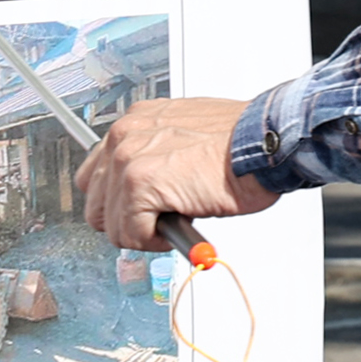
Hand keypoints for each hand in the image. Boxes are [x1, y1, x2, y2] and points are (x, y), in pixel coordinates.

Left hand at [77, 95, 280, 251]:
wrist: (265, 142)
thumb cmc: (241, 141)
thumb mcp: (188, 134)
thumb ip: (159, 155)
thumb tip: (150, 189)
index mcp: (135, 121)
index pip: (96, 175)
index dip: (120, 202)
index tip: (143, 209)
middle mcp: (125, 135)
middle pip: (95, 203)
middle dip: (127, 220)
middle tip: (161, 219)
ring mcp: (128, 159)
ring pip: (112, 224)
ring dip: (143, 232)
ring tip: (178, 217)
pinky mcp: (139, 185)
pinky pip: (131, 234)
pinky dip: (156, 240)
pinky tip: (183, 222)